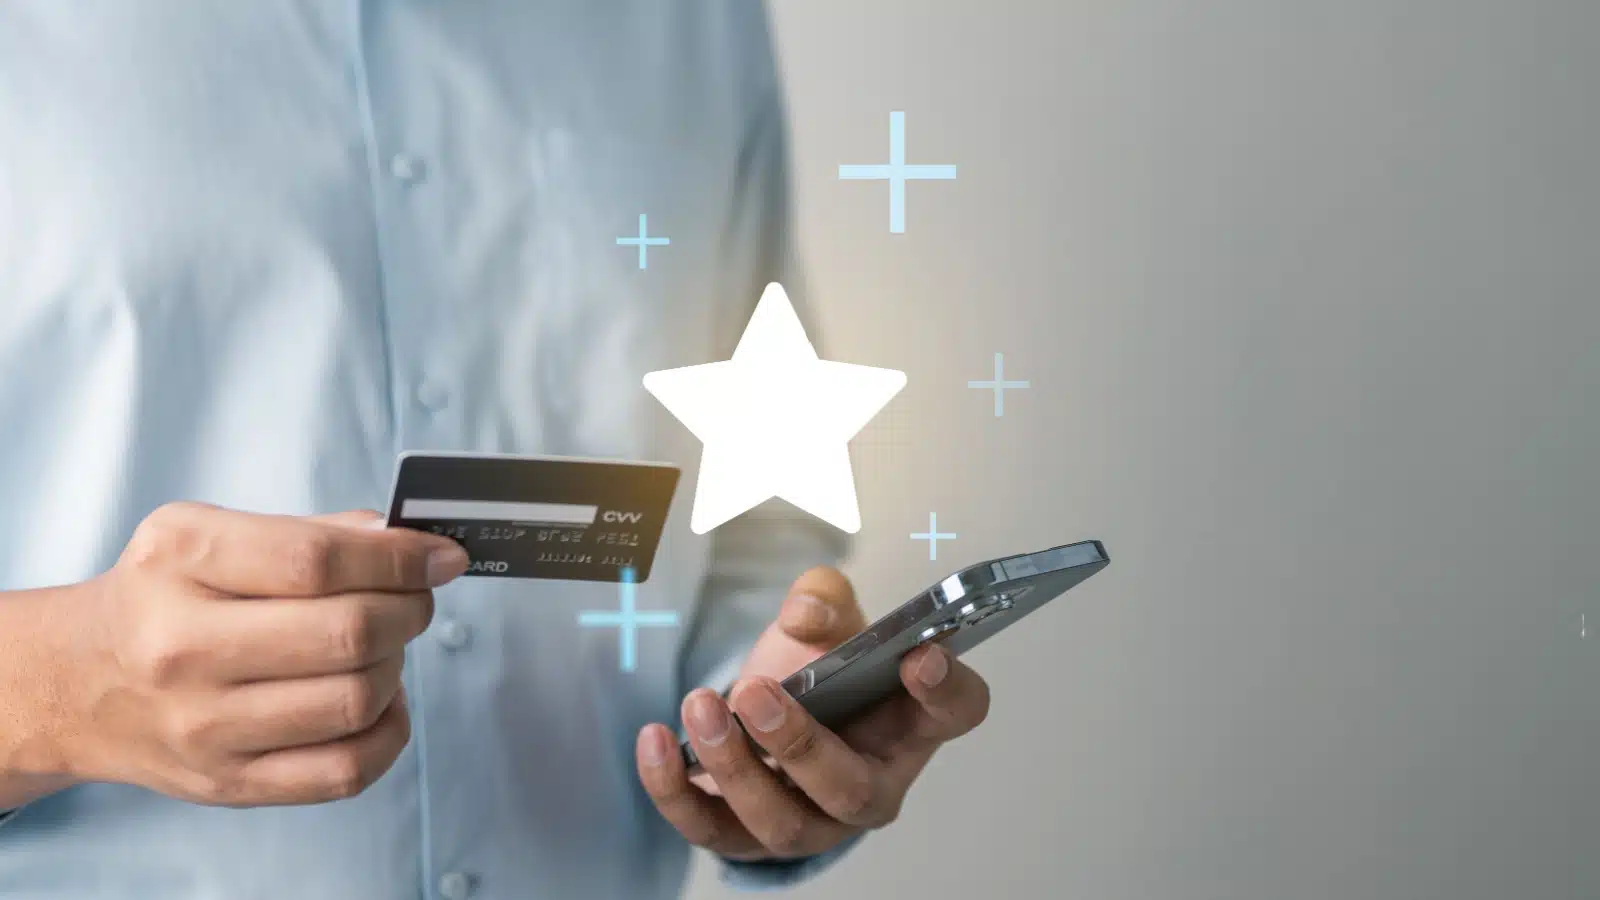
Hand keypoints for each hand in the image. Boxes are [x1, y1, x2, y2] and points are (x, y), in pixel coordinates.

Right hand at [29, 502, 467, 806]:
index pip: (317, 561)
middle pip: (348, 632)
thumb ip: (310, 531)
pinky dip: (389, 731)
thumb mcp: (206, 534)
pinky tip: (378, 701)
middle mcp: (184, 647)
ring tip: (383, 647)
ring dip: (398, 666)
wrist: (78, 682)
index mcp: (182, 562)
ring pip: (356, 700)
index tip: (441, 557)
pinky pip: (347, 770)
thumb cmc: (161, 597)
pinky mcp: (229, 782)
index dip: (400, 559)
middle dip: (410, 609)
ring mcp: (205, 725)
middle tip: (416, 599)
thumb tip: (405, 541)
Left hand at [636, 567, 991, 860]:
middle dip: (800, 745)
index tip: (918, 658)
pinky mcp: (745, 836)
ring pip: (781, 823)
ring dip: (734, 769)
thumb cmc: (820, 669)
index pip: (955, 711)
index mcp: (911, 724)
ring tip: (700, 707)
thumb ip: (822, 598)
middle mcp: (871, 784)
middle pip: (852, 791)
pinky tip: (655, 740)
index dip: (946, 688)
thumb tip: (804, 616)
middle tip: (757, 691)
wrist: (770, 705)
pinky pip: (711, 831)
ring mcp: (811, 822)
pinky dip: (675, 791)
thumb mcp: (829, 618)